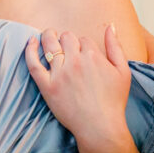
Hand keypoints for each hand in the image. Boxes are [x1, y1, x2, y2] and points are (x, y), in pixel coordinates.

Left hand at [25, 25, 130, 148]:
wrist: (100, 127)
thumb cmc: (114, 101)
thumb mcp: (123, 71)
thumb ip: (115, 46)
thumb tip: (110, 25)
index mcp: (93, 56)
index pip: (83, 39)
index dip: (82, 45)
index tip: (82, 54)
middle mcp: (75, 61)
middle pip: (66, 38)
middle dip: (67, 39)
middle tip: (65, 45)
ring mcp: (60, 73)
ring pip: (50, 44)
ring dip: (48, 36)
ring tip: (47, 35)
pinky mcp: (47, 86)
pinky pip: (34, 63)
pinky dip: (30, 50)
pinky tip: (31, 42)